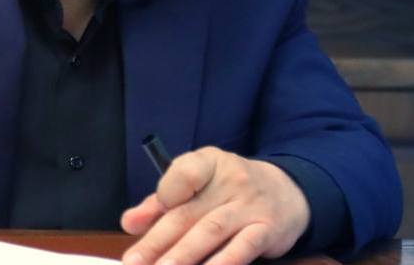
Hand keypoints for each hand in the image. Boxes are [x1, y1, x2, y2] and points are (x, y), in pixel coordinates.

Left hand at [121, 147, 309, 264]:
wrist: (287, 192)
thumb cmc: (229, 189)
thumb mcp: (198, 183)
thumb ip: (161, 202)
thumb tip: (129, 223)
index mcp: (208, 162)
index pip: (184, 172)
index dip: (163, 194)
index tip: (138, 221)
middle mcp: (231, 180)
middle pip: (187, 213)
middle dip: (157, 241)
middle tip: (134, 262)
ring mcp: (250, 205)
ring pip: (211, 232)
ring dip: (183, 256)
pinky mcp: (267, 230)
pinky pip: (242, 248)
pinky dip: (222, 263)